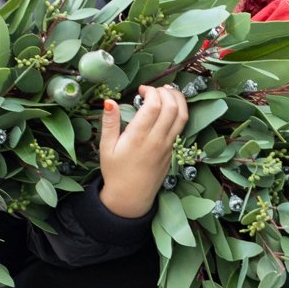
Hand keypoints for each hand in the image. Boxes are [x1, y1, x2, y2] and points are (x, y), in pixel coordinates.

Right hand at [98, 84, 190, 217]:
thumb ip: (109, 123)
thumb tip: (110, 101)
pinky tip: (171, 107)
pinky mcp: (173, 151)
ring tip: (167, 92)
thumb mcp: (106, 147)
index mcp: (138, 137)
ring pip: (182, 116)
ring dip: (178, 99)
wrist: (130, 197)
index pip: (154, 105)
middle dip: (165, 92)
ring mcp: (168, 146)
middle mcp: (156, 140)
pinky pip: (182, 127)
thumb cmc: (115, 172)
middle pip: (172, 107)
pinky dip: (180, 112)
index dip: (151, 91)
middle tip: (154, 90)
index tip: (142, 90)